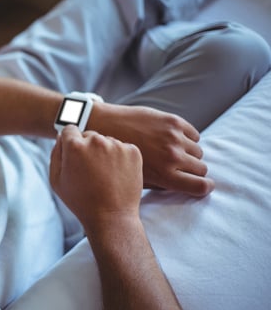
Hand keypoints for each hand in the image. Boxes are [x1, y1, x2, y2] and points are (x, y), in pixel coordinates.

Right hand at [49, 125, 142, 229]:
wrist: (111, 217)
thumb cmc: (80, 201)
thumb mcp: (56, 180)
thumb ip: (55, 154)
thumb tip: (60, 136)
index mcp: (74, 146)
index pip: (69, 129)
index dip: (69, 142)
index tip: (74, 155)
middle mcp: (96, 140)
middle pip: (89, 135)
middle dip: (87, 148)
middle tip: (89, 170)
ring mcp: (116, 145)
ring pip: (106, 141)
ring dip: (104, 152)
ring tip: (104, 175)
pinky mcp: (132, 151)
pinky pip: (122, 148)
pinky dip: (120, 158)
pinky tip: (116, 175)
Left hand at [90, 103, 213, 196]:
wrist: (104, 127)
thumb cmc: (116, 157)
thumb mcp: (137, 179)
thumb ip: (159, 184)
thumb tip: (179, 188)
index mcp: (164, 175)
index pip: (200, 186)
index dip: (204, 187)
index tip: (203, 185)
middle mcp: (172, 157)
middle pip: (201, 168)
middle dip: (194, 170)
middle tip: (182, 167)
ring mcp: (174, 138)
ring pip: (198, 151)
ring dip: (189, 153)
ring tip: (173, 152)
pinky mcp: (173, 121)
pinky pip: (194, 134)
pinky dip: (187, 137)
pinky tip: (172, 139)